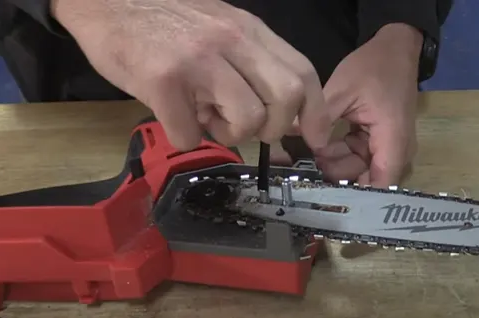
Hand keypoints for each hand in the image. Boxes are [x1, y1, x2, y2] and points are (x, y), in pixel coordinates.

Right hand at [51, 0, 330, 150]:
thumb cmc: (160, 18)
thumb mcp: (217, 27)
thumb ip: (247, 62)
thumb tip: (270, 115)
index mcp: (248, 29)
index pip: (303, 72)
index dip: (317, 112)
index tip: (317, 137)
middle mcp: (231, 40)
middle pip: (286, 98)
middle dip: (276, 129)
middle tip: (251, 131)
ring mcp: (198, 60)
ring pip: (247, 120)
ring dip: (230, 135)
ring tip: (206, 120)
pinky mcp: (163, 81)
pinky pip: (191, 134)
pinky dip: (186, 137)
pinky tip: (174, 119)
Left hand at [315, 24, 422, 187]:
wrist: (395, 49)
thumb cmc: (373, 67)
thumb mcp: (341, 90)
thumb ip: (320, 121)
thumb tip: (296, 141)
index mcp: (392, 139)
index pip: (380, 184)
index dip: (356, 197)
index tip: (326, 196)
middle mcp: (396, 150)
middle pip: (366, 180)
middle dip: (336, 174)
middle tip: (311, 161)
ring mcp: (389, 147)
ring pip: (359, 170)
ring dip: (335, 162)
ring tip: (314, 147)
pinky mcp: (379, 142)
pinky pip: (358, 157)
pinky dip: (340, 153)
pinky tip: (322, 145)